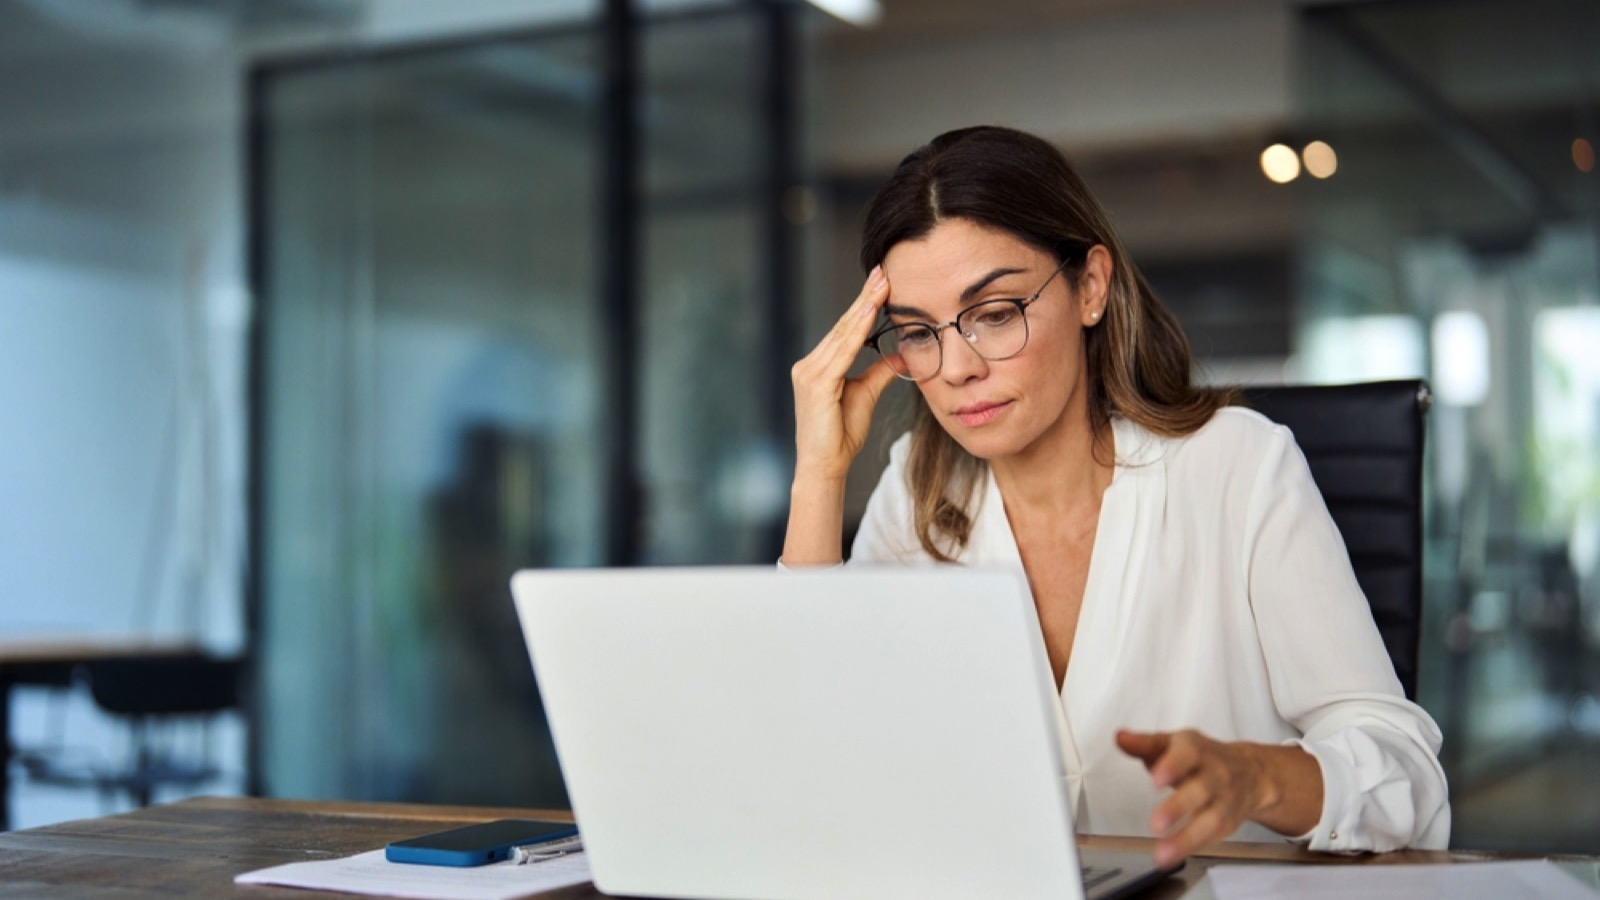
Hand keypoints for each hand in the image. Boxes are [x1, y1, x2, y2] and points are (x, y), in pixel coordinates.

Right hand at [789, 266, 899, 482]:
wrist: (824, 467)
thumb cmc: (840, 436)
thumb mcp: (865, 395)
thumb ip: (880, 372)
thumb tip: (903, 353)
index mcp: (818, 367)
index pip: (845, 330)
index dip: (863, 305)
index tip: (880, 282)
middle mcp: (809, 365)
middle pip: (843, 325)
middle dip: (864, 297)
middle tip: (882, 271)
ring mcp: (809, 373)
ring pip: (842, 334)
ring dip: (863, 307)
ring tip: (881, 284)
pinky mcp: (817, 383)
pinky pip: (841, 351)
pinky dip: (856, 330)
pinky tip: (870, 313)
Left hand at [1116, 728, 1317, 867]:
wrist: (1249, 773)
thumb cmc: (1201, 756)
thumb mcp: (1172, 744)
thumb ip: (1144, 744)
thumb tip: (1120, 738)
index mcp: (1196, 749)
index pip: (1187, 754)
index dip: (1173, 766)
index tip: (1157, 779)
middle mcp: (1215, 774)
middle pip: (1200, 790)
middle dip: (1179, 807)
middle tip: (1156, 824)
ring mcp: (1224, 800)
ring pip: (1210, 820)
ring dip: (1186, 839)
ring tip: (1163, 854)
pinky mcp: (1227, 823)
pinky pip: (1212, 837)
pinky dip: (1192, 847)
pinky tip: (1173, 856)